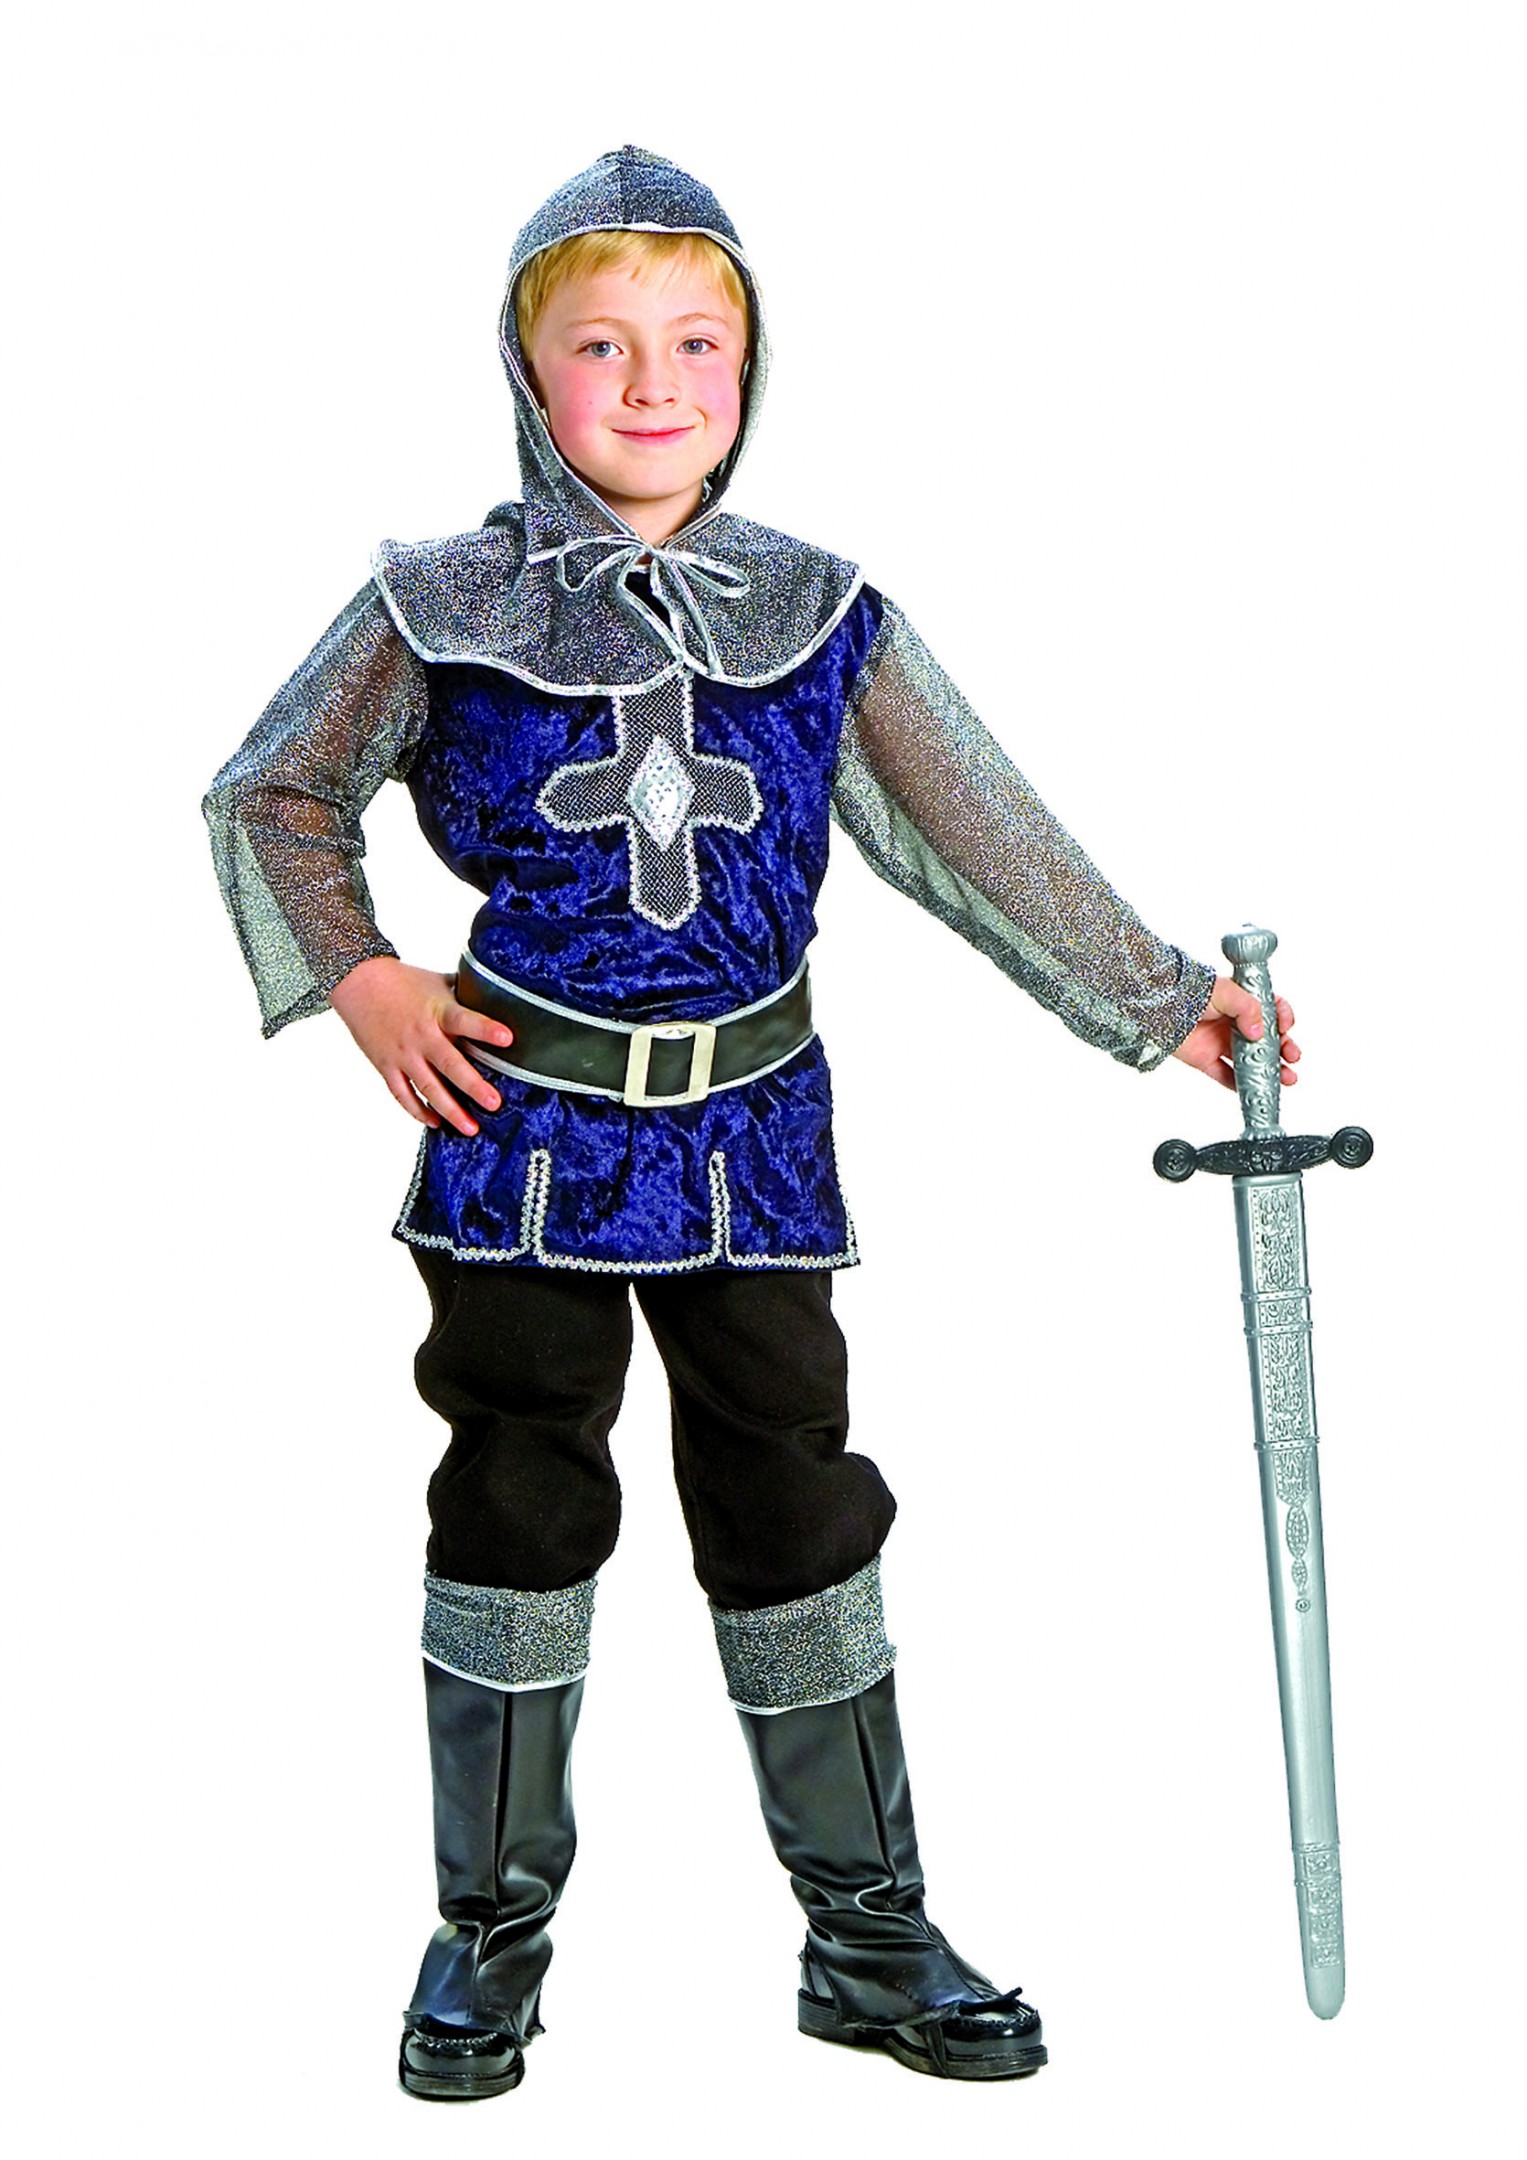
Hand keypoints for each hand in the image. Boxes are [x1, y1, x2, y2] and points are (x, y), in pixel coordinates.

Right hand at [327, 956, 514, 1133]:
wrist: (359, 982)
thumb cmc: (403, 980)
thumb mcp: (438, 982)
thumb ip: (465, 996)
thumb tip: (495, 998)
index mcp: (438, 1011)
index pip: (465, 1020)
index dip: (485, 1030)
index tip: (507, 1038)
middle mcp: (422, 1036)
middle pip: (450, 1065)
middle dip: (473, 1087)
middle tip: (494, 1104)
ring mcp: (403, 1054)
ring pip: (428, 1088)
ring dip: (450, 1110)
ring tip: (470, 1128)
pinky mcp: (386, 1066)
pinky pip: (402, 1095)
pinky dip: (418, 1111)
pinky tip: (435, 1122)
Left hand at [1171, 977, 1299, 1092]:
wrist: (1157, 1005)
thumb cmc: (1187, 990)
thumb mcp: (1225, 991)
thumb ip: (1248, 1009)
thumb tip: (1260, 1033)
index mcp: (1240, 1001)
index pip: (1271, 1009)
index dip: (1282, 1018)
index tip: (1286, 1026)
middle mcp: (1233, 1022)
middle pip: (1267, 1039)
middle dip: (1284, 1048)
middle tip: (1292, 1055)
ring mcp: (1220, 1042)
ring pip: (1251, 1060)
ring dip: (1270, 1070)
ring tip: (1286, 1078)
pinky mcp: (1205, 1060)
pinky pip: (1226, 1076)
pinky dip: (1240, 1085)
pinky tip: (1254, 1089)